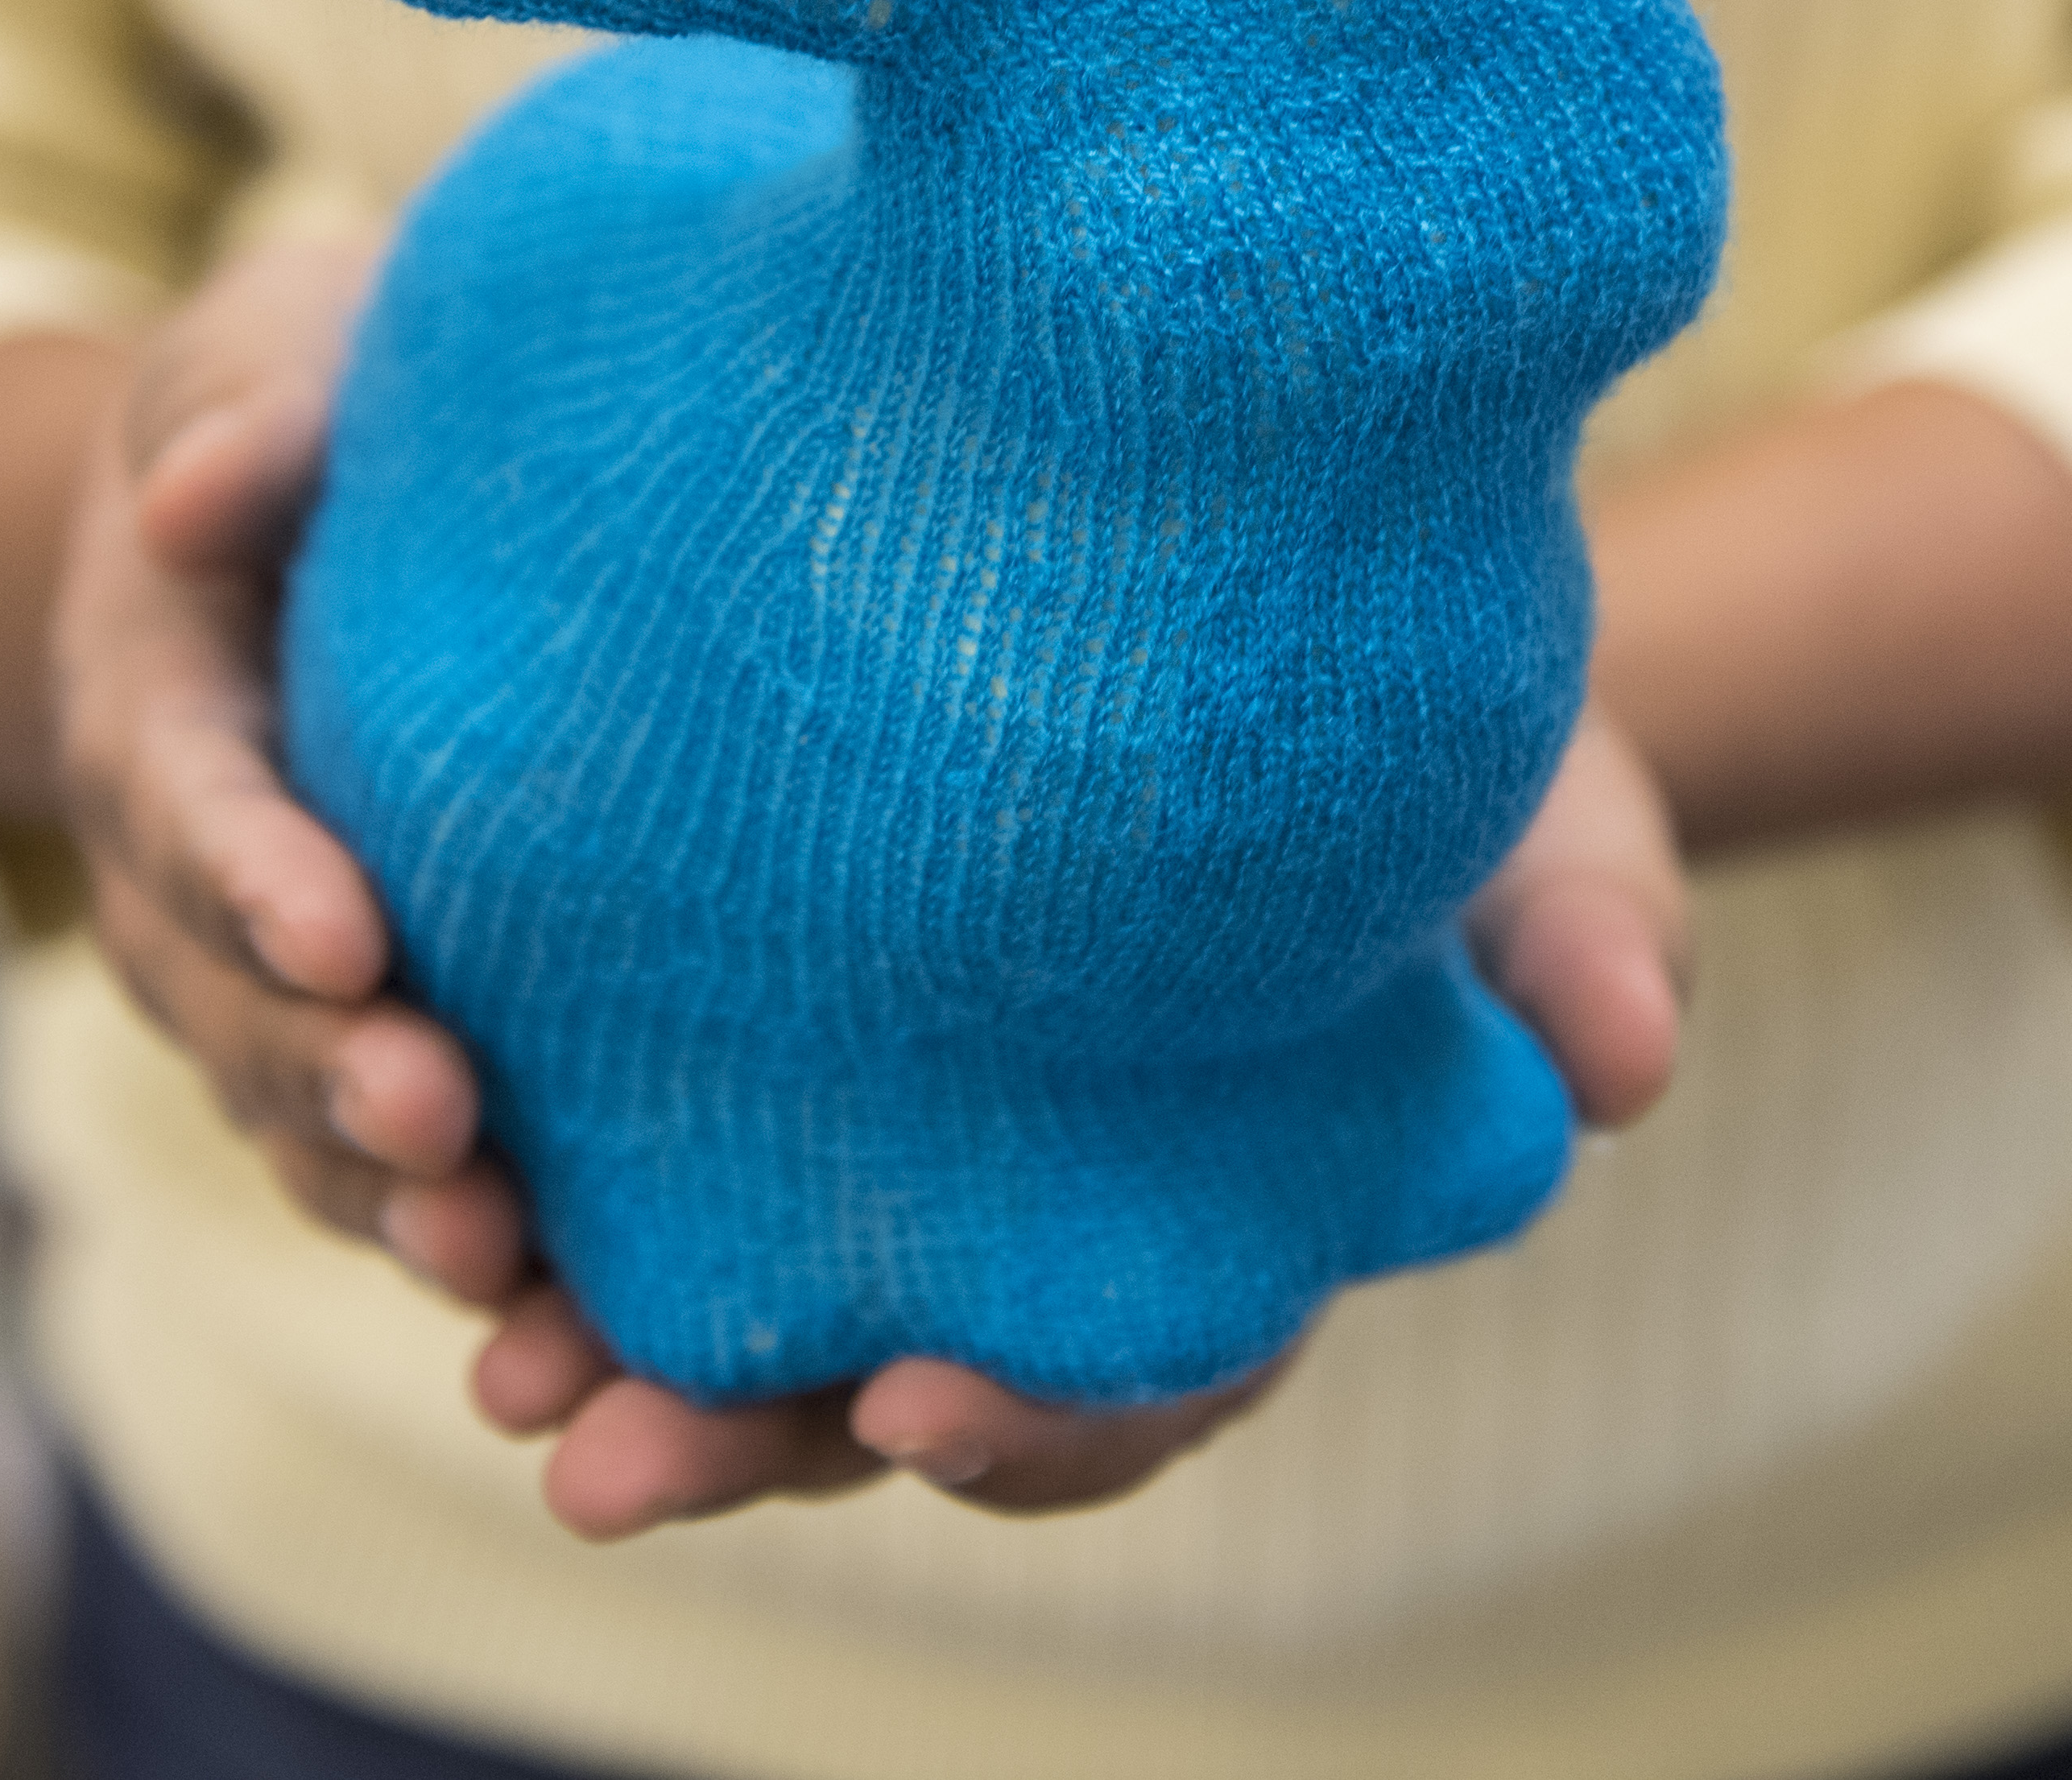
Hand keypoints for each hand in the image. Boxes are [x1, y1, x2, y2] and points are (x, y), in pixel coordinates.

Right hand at [47, 239, 532, 1306]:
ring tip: (497, 1260)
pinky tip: (544, 1312)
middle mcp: (175, 866)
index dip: (252, 871)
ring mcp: (243, 969)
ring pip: (285, 1105)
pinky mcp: (336, 1027)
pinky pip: (361, 1148)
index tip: (344, 931)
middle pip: (227, 996)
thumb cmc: (308, 403)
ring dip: (378, 1189)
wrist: (289, 492)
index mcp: (154, 700)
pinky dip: (437, 1232)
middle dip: (326, 1070)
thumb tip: (198, 494)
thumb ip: (248, 409)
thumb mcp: (267, 350)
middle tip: (448, 1129)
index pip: (187, 794)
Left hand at [465, 710, 1692, 1539]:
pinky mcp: (798, 1021)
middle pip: (892, 1383)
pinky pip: (671, 1132)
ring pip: (754, 1295)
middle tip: (598, 1458)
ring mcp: (916, 1134)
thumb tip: (1630, 1066)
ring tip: (488, 1354)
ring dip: (618, 1348)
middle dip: (749, 1437)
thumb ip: (1588, 936)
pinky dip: (564, 1163)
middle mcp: (1051, 1210)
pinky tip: (441, 1149)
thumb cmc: (1465, 758)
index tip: (928, 1399)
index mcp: (1232, 1214)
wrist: (1313, 612)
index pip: (1138, 1371)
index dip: (1045, 1413)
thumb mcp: (1554, 822)